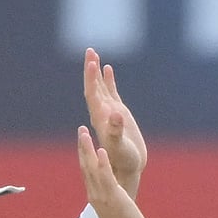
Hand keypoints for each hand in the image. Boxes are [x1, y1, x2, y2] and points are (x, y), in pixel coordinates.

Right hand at [77, 126, 150, 217]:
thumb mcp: (115, 211)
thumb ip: (111, 201)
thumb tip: (113, 197)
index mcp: (96, 197)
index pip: (87, 172)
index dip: (84, 155)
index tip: (83, 141)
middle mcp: (95, 194)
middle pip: (85, 166)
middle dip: (82, 146)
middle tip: (80, 129)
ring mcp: (103, 195)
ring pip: (91, 168)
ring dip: (87, 149)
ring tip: (84, 132)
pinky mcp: (113, 197)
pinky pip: (106, 177)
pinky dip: (102, 163)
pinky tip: (101, 149)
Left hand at [83, 47, 146, 197]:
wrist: (128, 167)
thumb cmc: (124, 160)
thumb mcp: (120, 147)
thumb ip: (116, 131)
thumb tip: (116, 114)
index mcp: (99, 119)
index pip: (92, 94)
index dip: (90, 79)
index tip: (91, 63)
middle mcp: (101, 113)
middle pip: (92, 87)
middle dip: (90, 69)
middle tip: (89, 50)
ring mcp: (109, 112)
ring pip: (100, 87)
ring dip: (96, 71)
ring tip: (93, 53)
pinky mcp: (118, 113)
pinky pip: (111, 92)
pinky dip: (108, 80)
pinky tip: (107, 68)